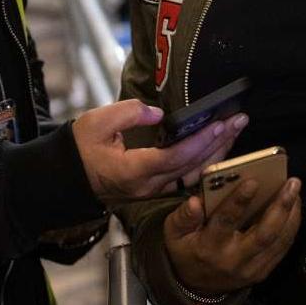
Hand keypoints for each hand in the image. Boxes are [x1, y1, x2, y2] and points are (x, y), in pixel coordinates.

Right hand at [73, 101, 245, 205]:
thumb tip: (159, 113)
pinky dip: (204, 161)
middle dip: (218, 143)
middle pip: (191, 166)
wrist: (67, 177)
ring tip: (234, 131)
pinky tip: (218, 147)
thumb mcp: (96, 123)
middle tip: (239, 120)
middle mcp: (148, 186)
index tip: (220, 123)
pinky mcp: (154, 189)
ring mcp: (152, 191)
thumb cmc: (79, 149)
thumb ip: (128, 114)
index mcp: (133, 171)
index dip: (200, 141)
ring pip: (192, 174)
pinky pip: (186, 177)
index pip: (175, 157)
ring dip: (216, 153)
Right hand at [163, 178, 302, 295]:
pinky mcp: (263, 272)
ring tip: (296, 190)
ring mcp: (252, 269)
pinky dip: (292, 226)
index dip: (239, 201)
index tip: (253, 181)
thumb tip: (195, 201)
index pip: (226, 222)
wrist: (197, 288)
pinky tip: (294, 207)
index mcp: (209, 247)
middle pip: (263, 234)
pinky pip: (283, 248)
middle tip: (292, 183)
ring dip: (292, 215)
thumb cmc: (186, 250)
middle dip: (280, 207)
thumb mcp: (174, 234)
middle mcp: (234, 259)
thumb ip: (183, 217)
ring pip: (279, 241)